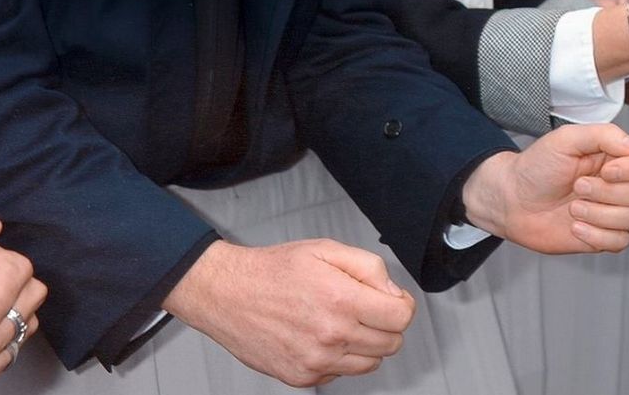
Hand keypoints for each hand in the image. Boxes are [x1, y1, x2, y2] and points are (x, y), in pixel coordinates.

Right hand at [165, 239, 414, 386]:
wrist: (226, 293)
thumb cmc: (272, 271)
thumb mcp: (326, 250)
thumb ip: (369, 268)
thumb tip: (393, 292)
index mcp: (342, 300)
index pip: (402, 317)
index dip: (401, 305)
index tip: (390, 299)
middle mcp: (331, 336)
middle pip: (391, 344)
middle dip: (386, 324)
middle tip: (365, 309)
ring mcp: (316, 362)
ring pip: (370, 364)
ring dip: (366, 345)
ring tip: (342, 323)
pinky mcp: (301, 377)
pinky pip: (340, 375)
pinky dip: (339, 359)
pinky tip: (321, 337)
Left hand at [463, 123, 628, 253]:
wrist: (511, 200)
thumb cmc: (537, 166)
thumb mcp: (566, 139)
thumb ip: (604, 135)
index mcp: (618, 157)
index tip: (607, 170)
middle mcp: (622, 184)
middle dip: (609, 193)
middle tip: (577, 186)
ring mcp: (614, 212)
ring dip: (600, 214)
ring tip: (573, 207)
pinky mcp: (604, 237)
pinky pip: (621, 242)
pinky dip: (596, 236)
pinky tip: (574, 226)